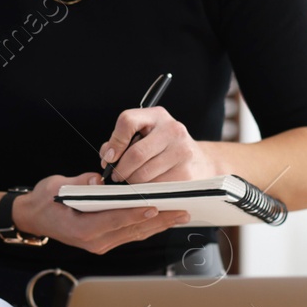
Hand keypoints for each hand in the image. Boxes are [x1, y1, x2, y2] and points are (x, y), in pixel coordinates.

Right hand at [9, 172, 189, 255]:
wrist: (33, 217)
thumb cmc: (44, 201)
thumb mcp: (59, 186)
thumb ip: (82, 182)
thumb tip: (100, 179)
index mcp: (81, 230)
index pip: (114, 220)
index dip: (136, 214)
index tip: (155, 207)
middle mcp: (94, 241)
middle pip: (132, 230)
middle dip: (158, 220)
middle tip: (181, 211)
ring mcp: (100, 244)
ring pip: (135, 234)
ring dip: (159, 225)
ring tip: (180, 214)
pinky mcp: (105, 242)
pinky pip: (130, 234)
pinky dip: (147, 226)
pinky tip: (163, 218)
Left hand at [99, 106, 221, 184]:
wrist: (198, 161)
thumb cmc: (164, 148)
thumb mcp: (145, 135)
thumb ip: (122, 141)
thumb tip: (107, 156)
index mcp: (157, 116)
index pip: (127, 121)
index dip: (114, 142)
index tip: (110, 157)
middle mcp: (172, 130)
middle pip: (136, 154)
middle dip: (121, 169)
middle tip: (117, 175)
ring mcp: (182, 151)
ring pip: (144, 174)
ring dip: (132, 182)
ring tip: (132, 180)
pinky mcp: (186, 173)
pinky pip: (156, 187)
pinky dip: (146, 190)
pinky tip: (148, 186)